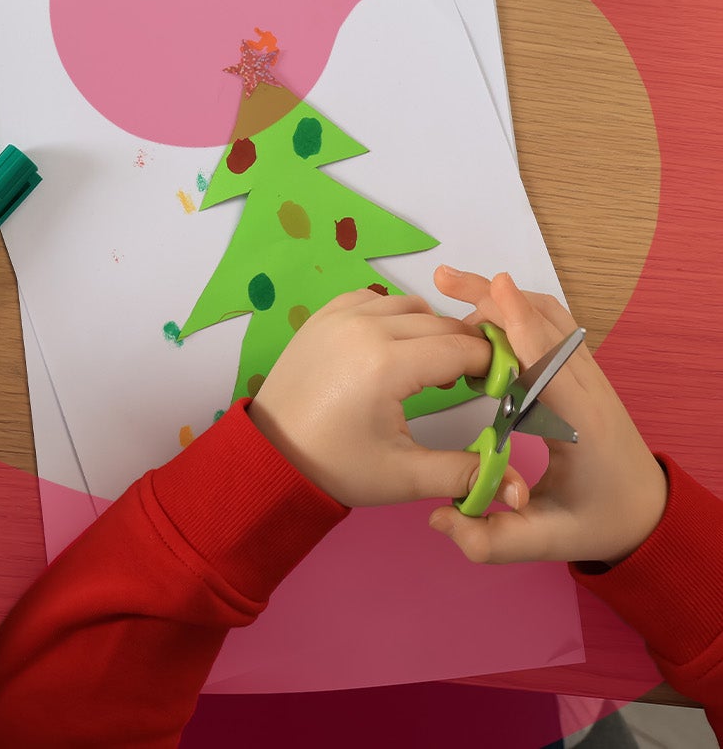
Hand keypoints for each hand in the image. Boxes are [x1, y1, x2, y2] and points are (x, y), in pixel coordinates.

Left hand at [249, 288, 522, 508]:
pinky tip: (394, 348)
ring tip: (429, 369)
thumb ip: (465, 473)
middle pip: (441, 324)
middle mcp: (363, 328)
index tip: (498, 388)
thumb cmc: (334, 466)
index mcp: (386, 364)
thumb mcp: (405, 475)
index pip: (463, 349)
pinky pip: (373, 299)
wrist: (270, 456)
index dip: (491, 367)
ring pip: (409, 306)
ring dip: (430, 329)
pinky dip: (392, 315)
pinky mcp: (321, 318)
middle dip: (464, 349)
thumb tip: (518, 490)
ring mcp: (338, 317)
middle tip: (469, 383)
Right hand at [428, 267, 666, 565]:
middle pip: (547, 325)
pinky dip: (517, 311)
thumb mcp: (544, 543)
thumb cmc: (596, 524)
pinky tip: (485, 318)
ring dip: (505, 299)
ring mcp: (589, 378)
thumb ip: (490, 540)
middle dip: (495, 297)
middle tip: (444, 280)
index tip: (495, 289)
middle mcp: (589, 391)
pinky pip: (552, 328)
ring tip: (455, 290)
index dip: (521, 325)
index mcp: (581, 426)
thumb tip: (437, 517)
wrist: (646, 515)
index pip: (549, 364)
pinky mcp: (581, 375)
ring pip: (551, 318)